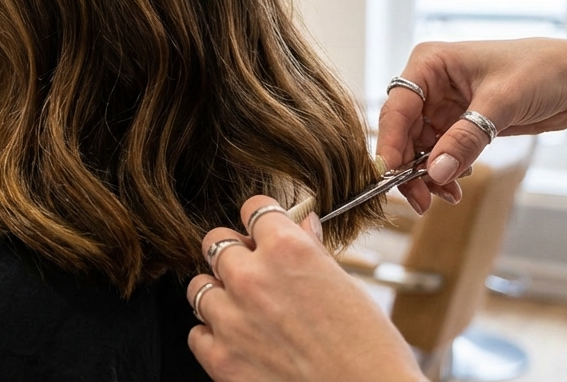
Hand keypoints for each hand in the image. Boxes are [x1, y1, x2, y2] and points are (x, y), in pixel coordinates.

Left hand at [186, 196, 423, 381]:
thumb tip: (302, 226)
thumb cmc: (370, 349)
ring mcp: (231, 319)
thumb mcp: (347, 287)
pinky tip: (239, 341)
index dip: (262, 219)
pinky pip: (197, 334)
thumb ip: (313, 253)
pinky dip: (213, 336)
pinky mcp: (221, 358)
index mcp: (287, 250)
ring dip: (219, 295)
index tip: (264, 229)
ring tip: (245, 311)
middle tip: (252, 270)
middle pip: (215, 242)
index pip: (254, 209)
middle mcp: (252, 277)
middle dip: (233, 253)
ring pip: (199, 287)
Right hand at [376, 39, 566, 213]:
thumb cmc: (541, 71)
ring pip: (419, 147)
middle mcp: (430, 83)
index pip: (397, 107)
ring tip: (448, 195)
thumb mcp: (500, 104)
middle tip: (420, 199)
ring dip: (429, 174)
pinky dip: (445, 171)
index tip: (391, 174)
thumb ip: (465, 139)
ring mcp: (444, 105)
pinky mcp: (459, 123)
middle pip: (403, 132)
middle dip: (410, 166)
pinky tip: (458, 183)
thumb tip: (434, 172)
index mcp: (429, 63)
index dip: (390, 142)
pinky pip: (440, 152)